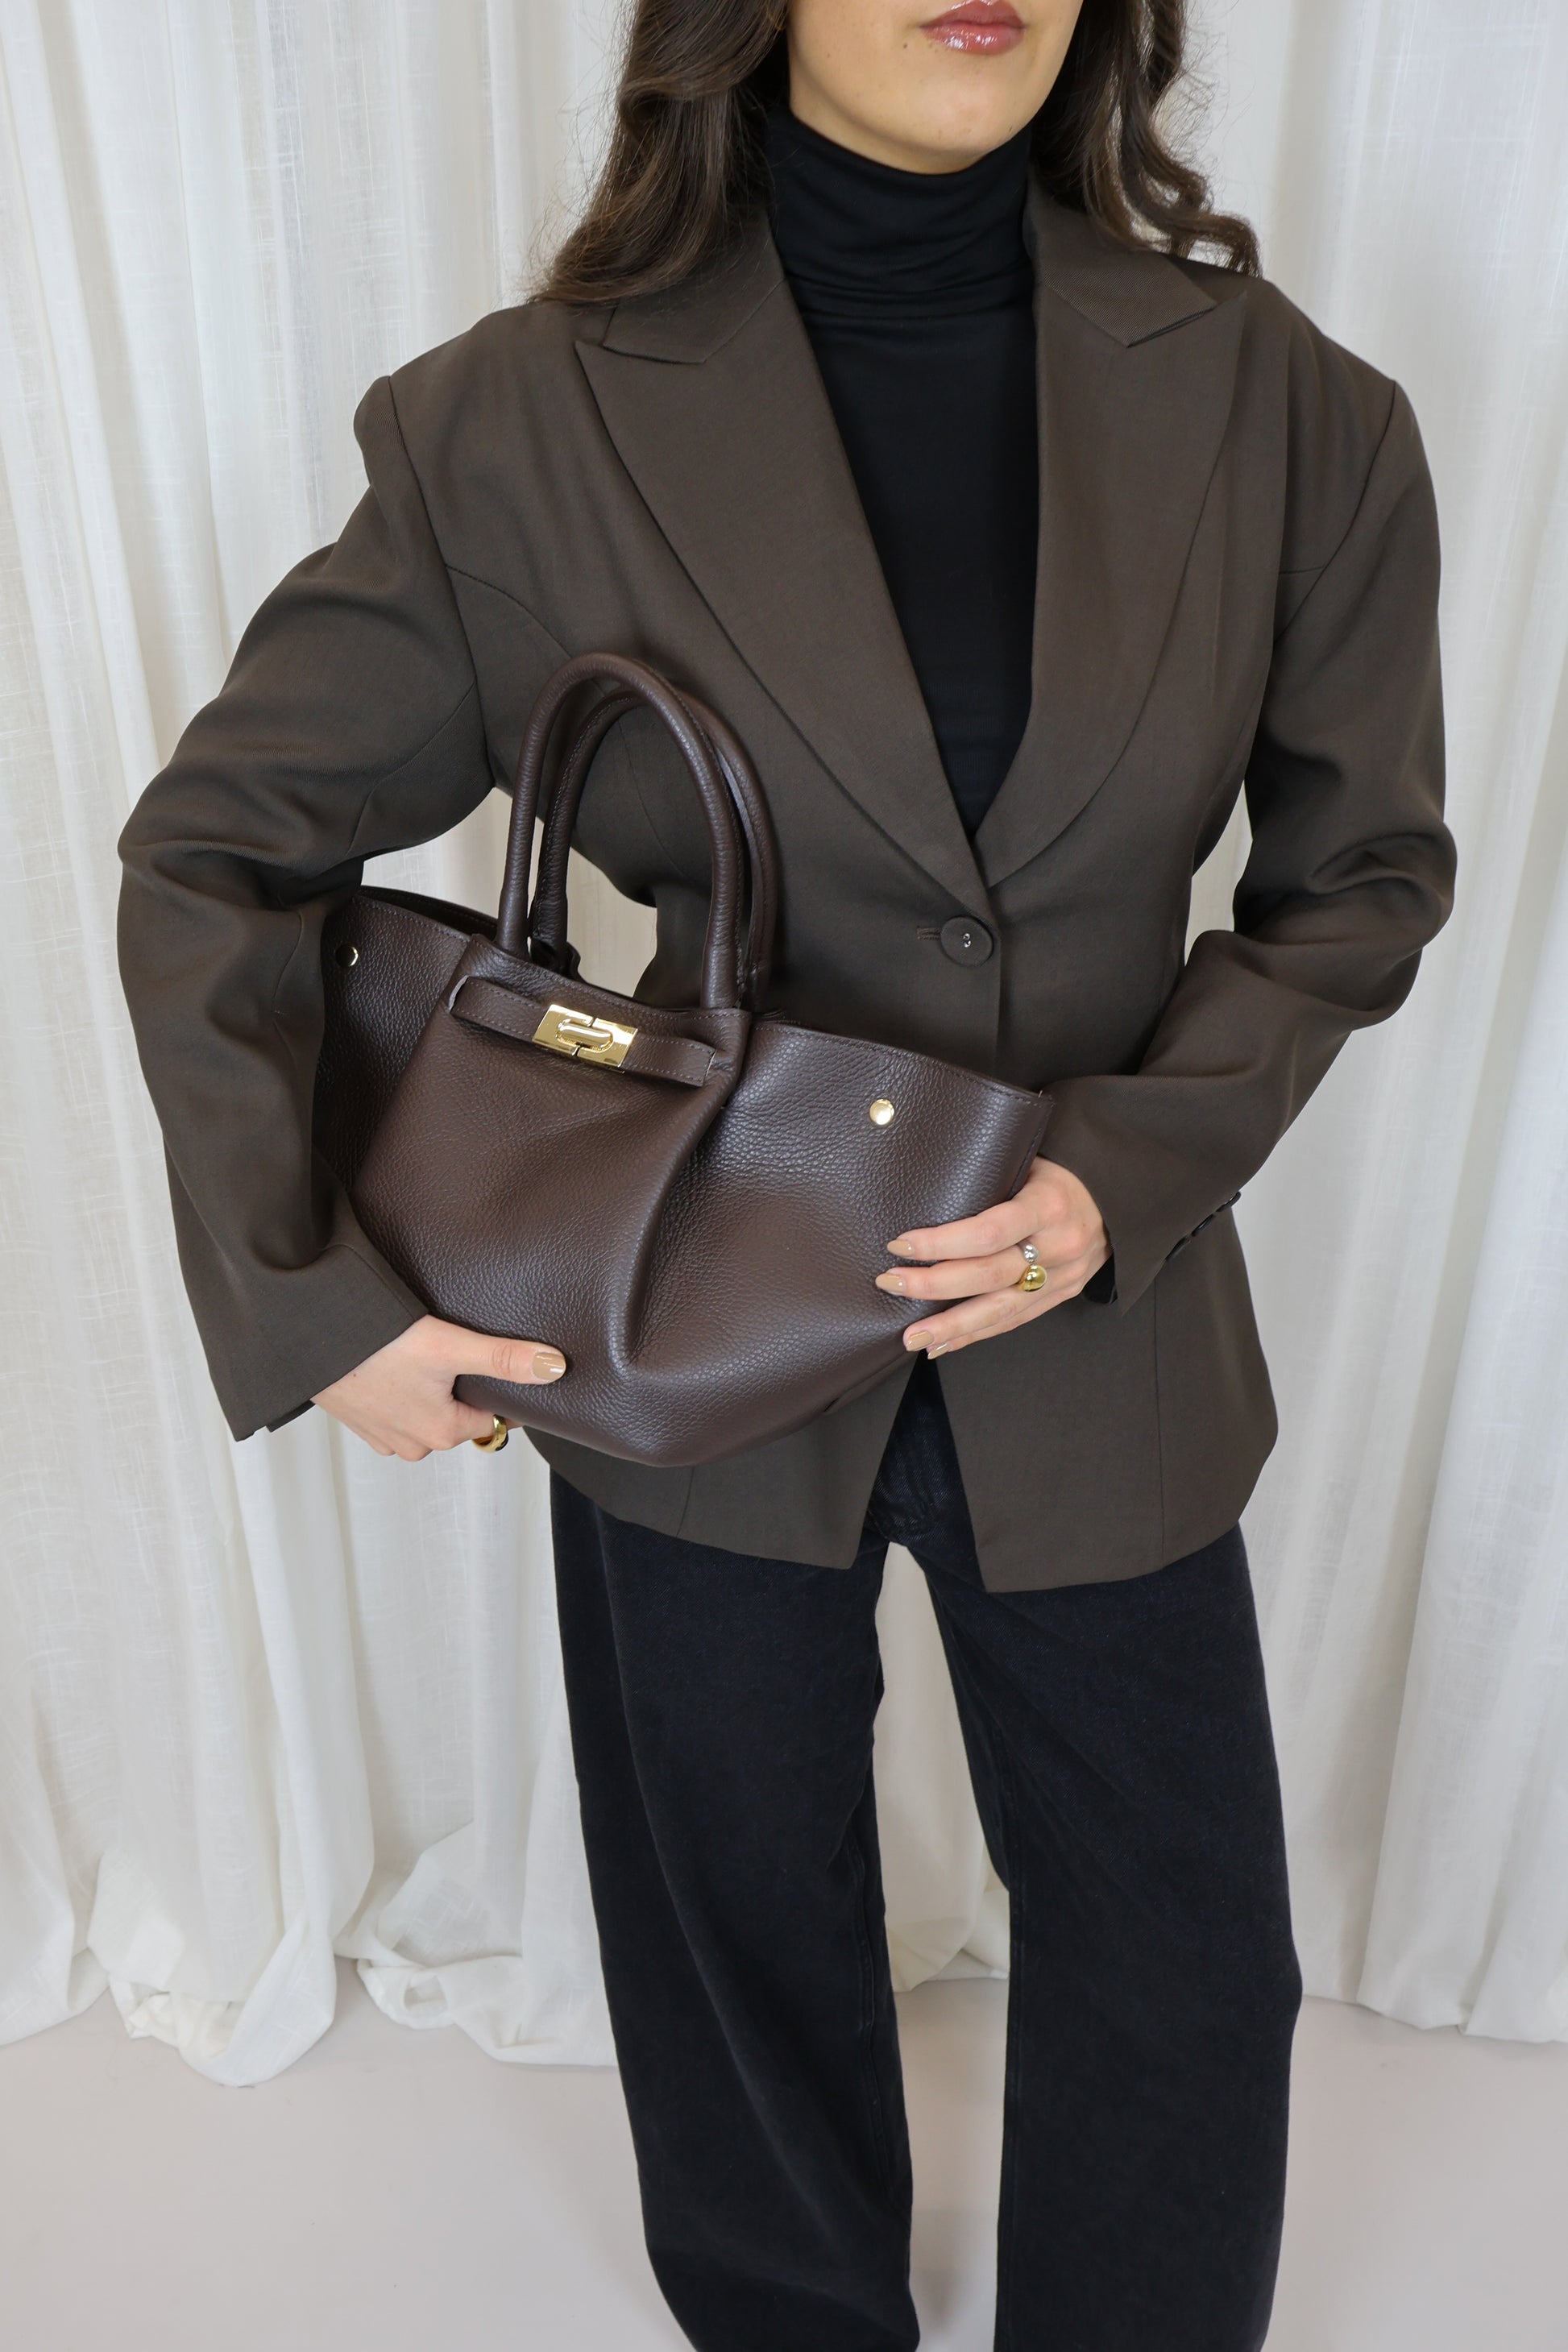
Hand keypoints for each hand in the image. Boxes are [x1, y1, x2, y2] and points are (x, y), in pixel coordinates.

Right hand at [311, 1315, 565, 1459]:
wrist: (311, 1338)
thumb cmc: (375, 1344)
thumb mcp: (450, 1346)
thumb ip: (505, 1358)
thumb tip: (555, 1368)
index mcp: (441, 1434)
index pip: (491, 1418)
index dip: (497, 1390)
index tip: (488, 1363)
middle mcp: (414, 1445)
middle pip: (458, 1416)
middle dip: (459, 1388)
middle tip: (448, 1351)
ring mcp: (384, 1437)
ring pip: (426, 1414)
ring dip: (428, 1389)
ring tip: (417, 1355)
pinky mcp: (360, 1423)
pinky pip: (395, 1410)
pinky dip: (399, 1391)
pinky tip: (392, 1364)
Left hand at [873, 1157, 1108, 1358]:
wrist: (1121, 1198)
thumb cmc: (1063, 1172)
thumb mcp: (1033, 1162)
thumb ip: (992, 1180)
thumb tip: (926, 1191)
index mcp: (1048, 1205)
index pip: (987, 1232)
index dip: (941, 1243)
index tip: (901, 1244)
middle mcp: (1058, 1245)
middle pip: (988, 1275)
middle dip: (934, 1285)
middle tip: (891, 1283)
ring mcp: (1062, 1276)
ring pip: (1000, 1310)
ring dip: (951, 1326)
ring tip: (911, 1337)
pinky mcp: (1061, 1296)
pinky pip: (1014, 1320)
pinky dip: (976, 1334)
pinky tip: (943, 1344)